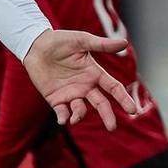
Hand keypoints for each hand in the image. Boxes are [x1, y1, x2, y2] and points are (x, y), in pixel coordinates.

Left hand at [22, 30, 138, 129]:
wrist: (35, 45)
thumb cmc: (60, 40)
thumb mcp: (82, 40)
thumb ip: (102, 45)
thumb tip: (125, 43)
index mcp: (94, 74)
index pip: (113, 88)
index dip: (123, 99)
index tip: (133, 110)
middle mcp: (85, 86)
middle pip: (101, 104)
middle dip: (107, 116)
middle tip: (111, 127)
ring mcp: (70, 93)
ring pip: (80, 110)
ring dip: (79, 115)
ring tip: (75, 118)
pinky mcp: (55, 98)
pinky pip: (62, 112)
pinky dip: (63, 118)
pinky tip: (63, 120)